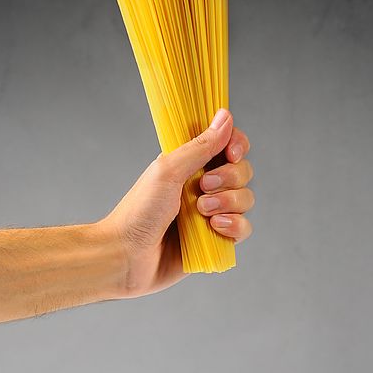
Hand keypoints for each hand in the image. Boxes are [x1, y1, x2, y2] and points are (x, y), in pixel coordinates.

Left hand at [101, 109, 253, 297]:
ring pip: (245, 199)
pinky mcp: (216, 239)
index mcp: (191, 163)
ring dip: (228, 203)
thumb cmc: (139, 211)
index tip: (231, 153)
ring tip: (202, 212)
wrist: (127, 256)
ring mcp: (212, 213)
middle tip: (203, 187)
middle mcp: (204, 186)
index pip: (227, 144)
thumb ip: (201, 146)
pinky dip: (234, 226)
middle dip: (229, 178)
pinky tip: (214, 228)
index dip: (236, 145)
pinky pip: (243, 228)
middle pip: (242, 170)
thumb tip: (225, 116)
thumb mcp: (169, 170)